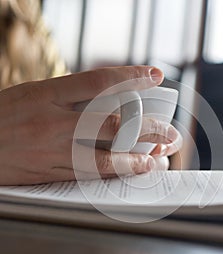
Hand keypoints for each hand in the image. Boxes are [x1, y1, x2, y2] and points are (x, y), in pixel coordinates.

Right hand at [0, 66, 181, 184]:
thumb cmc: (4, 115)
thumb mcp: (36, 94)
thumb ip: (72, 97)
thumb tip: (111, 100)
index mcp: (48, 95)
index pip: (100, 81)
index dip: (131, 76)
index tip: (154, 75)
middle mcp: (54, 123)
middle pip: (112, 123)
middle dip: (148, 128)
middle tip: (171, 132)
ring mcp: (53, 151)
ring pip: (106, 156)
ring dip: (138, 158)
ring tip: (160, 158)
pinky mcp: (50, 173)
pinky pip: (90, 175)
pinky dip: (117, 173)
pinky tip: (133, 171)